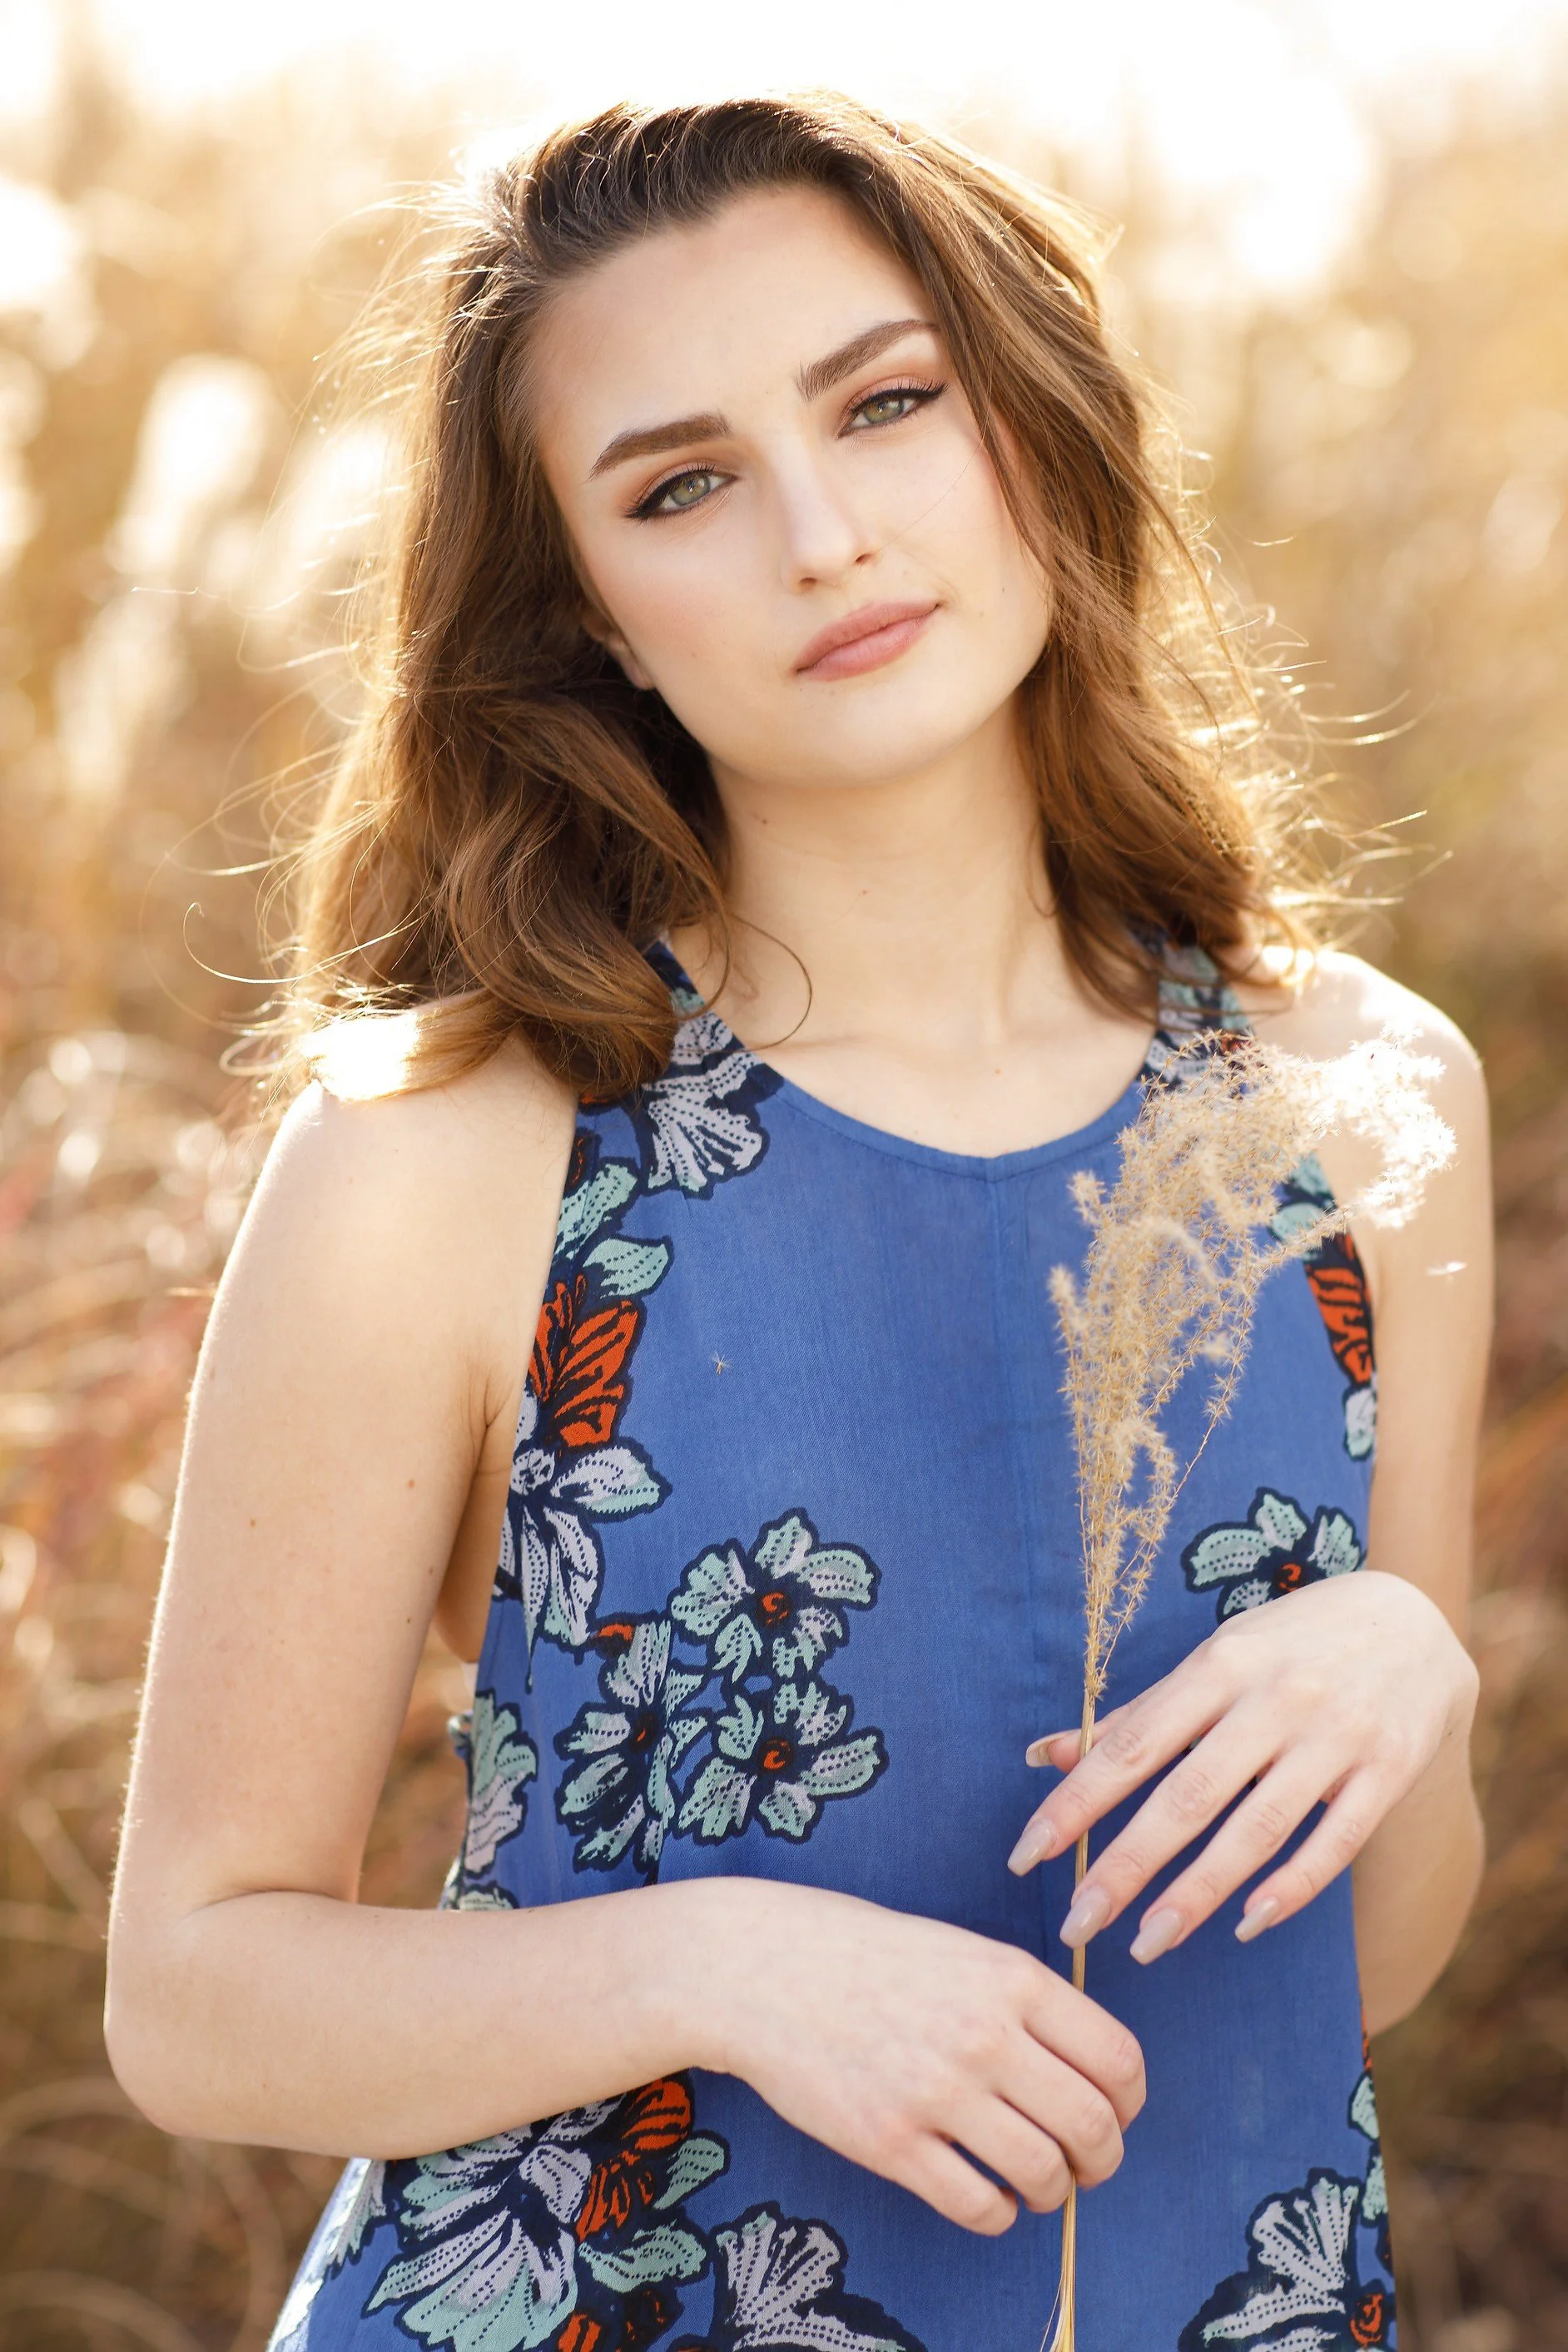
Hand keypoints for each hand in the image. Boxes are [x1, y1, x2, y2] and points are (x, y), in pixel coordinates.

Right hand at [699, 1878, 1144, 2234]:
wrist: (762, 1965)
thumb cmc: (864, 1952)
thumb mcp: (961, 1948)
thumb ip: (1024, 2001)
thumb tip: (1086, 2067)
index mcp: (1011, 1978)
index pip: (1118, 2058)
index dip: (1130, 2101)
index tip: (1117, 2113)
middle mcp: (984, 2035)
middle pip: (1094, 2125)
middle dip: (1104, 2159)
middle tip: (1089, 2164)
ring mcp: (936, 2092)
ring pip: (1043, 2174)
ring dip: (1052, 2190)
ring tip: (1036, 2183)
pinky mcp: (890, 2143)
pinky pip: (978, 2206)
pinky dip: (998, 2213)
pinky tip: (986, 2195)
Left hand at [1007, 1570, 1477, 1963]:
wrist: (1416, 1620)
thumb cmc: (1292, 1645)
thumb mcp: (1217, 1659)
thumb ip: (1139, 1715)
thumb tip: (1043, 1755)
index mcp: (1221, 1665)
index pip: (1133, 1744)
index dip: (1076, 1801)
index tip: (1026, 1853)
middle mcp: (1276, 1699)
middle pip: (1186, 1797)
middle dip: (1125, 1867)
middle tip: (1076, 1926)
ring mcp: (1336, 1738)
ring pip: (1255, 1831)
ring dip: (1195, 1896)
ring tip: (1145, 1945)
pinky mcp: (1389, 1772)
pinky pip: (1334, 1844)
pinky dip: (1289, 1889)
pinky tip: (1244, 1925)